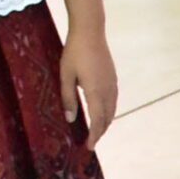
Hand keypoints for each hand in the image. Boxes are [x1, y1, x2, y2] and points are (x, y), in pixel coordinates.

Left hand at [61, 26, 118, 150]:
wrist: (90, 31)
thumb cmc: (74, 52)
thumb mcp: (66, 75)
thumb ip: (68, 98)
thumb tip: (71, 119)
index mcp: (95, 92)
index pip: (97, 121)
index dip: (94, 136)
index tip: (89, 147)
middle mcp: (108, 91)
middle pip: (107, 119)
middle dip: (100, 132)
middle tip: (91, 142)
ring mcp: (113, 85)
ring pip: (112, 111)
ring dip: (105, 123)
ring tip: (96, 130)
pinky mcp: (113, 79)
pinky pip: (113, 102)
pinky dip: (108, 112)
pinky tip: (102, 112)